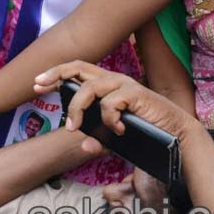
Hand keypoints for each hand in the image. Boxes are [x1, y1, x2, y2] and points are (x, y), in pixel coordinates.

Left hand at [33, 61, 195, 153]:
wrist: (177, 134)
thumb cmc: (147, 132)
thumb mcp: (117, 138)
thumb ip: (100, 140)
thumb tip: (84, 146)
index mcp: (107, 85)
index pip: (77, 71)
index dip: (55, 74)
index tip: (36, 84)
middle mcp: (113, 80)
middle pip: (78, 67)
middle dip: (55, 74)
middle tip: (38, 85)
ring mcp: (124, 85)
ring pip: (88, 88)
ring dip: (76, 108)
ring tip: (73, 128)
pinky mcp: (135, 94)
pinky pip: (110, 104)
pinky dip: (109, 120)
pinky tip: (119, 130)